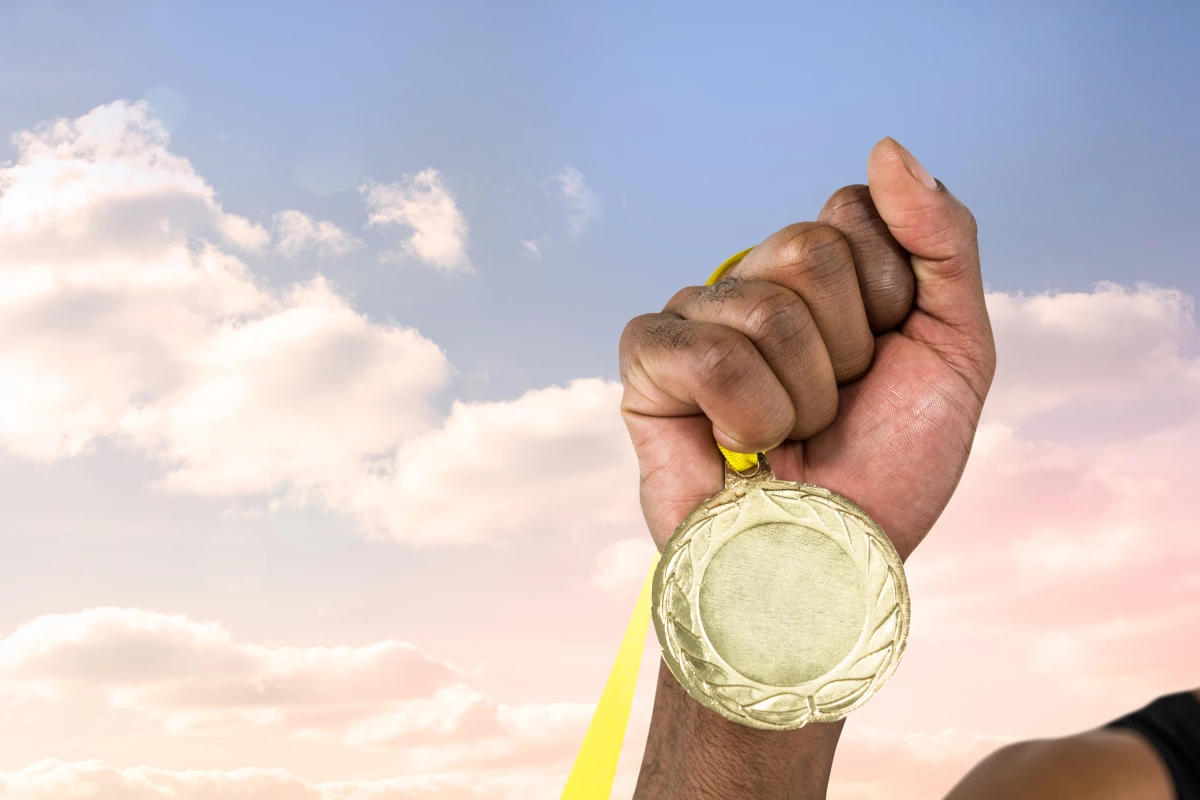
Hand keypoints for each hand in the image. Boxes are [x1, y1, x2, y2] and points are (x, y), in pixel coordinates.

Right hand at [619, 137, 995, 561]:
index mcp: (820, 276)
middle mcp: (753, 284)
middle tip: (834, 410)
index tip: (884, 364)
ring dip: (802, 399)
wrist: (836, 562)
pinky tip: (739, 446)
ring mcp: (695, 317)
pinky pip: (703, 348)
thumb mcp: (955, 346)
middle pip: (808, 249)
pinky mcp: (647, 363)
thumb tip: (886, 148)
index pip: (851, 211)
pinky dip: (744, 412)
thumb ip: (941, 241)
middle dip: (847, 351)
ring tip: (788, 440)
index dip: (890, 296)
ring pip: (764, 306)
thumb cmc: (892, 468)